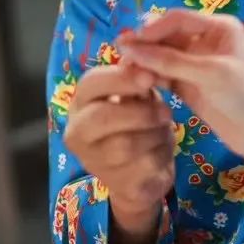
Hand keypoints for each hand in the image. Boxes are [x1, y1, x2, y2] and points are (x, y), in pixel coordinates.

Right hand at [64, 59, 175, 232]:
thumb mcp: (136, 97)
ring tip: (164, 128)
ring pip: (126, 144)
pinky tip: (162, 149)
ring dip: (154, 134)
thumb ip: (138, 80)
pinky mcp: (116, 184)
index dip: (122, 77)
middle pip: (103, 117)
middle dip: (141, 111)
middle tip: (166, 111)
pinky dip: (162, 154)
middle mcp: (77, 132)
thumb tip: (147, 60)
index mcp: (80, 103)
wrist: (141, 173)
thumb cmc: (137, 123)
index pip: (90, 83)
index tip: (150, 76)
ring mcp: (93, 161)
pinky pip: (143, 165)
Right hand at [118, 11, 243, 187]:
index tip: (128, 42)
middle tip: (120, 59)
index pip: (177, 19)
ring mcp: (196, 63)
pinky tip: (137, 84)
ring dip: (145, 63)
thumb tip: (130, 46)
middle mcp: (205, 40)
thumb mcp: (210, 74)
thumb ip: (170, 61)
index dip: (152, 28)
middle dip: (145, 46)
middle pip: (166, 36)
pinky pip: (163, 75)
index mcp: (218, 27)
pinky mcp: (188, 85)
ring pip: (162, 56)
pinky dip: (150, 78)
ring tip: (125, 73)